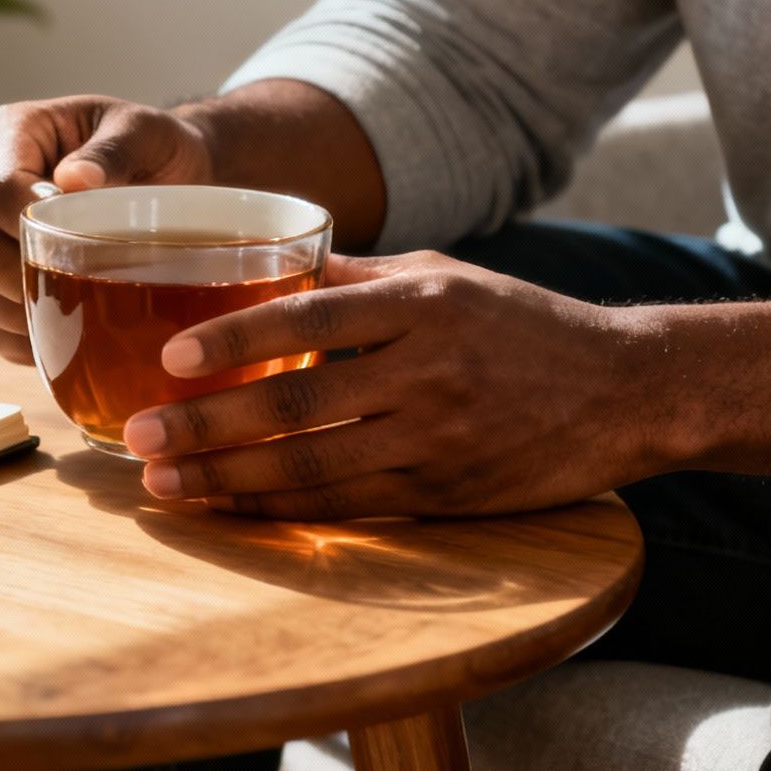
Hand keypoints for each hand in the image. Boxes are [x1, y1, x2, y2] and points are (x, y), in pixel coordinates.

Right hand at [0, 96, 213, 362]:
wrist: (157, 175)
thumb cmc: (152, 148)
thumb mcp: (147, 134)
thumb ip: (115, 151)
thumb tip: (76, 180)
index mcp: (6, 131)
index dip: (31, 229)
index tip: (85, 246)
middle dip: (27, 282)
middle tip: (86, 295)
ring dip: (22, 317)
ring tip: (77, 323)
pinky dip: (19, 340)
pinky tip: (63, 338)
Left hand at [126, 251, 661, 518]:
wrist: (630, 392)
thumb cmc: (522, 323)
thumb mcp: (447, 275)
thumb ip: (358, 278)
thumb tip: (269, 261)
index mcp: (423, 304)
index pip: (309, 318)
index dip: (236, 340)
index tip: (172, 357)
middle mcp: (427, 372)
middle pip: (298, 405)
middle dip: (208, 424)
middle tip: (141, 436)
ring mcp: (437, 440)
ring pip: (314, 468)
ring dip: (228, 478)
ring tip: (163, 483)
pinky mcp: (446, 494)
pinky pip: (348, 507)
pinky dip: (281, 510)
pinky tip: (228, 506)